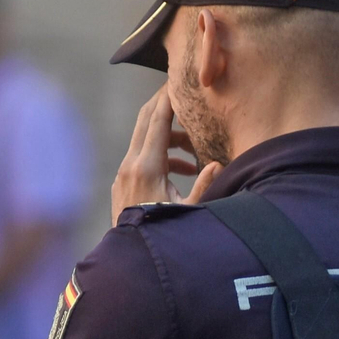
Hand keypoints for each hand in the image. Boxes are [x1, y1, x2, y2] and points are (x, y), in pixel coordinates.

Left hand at [111, 86, 223, 226]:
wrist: (132, 255)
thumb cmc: (164, 234)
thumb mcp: (190, 211)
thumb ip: (204, 185)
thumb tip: (217, 163)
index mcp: (148, 166)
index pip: (159, 121)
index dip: (169, 99)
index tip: (179, 82)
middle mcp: (131, 164)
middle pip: (146, 120)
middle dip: (163, 103)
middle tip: (180, 90)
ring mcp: (123, 172)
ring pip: (144, 138)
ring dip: (167, 134)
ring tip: (193, 148)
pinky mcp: (122, 181)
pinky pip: (140, 155)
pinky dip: (160, 152)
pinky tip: (183, 170)